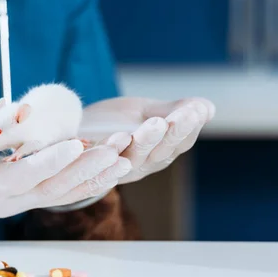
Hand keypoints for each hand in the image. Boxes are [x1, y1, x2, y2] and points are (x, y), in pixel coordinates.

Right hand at [0, 126, 130, 233]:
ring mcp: (17, 200)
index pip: (21, 177)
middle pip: (52, 187)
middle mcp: (5, 201)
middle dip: (85, 167)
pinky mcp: (23, 193)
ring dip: (93, 175)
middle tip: (117, 149)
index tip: (75, 142)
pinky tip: (108, 168)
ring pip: (62, 192)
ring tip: (125, 158)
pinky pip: (60, 190)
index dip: (49, 161)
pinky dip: (85, 180)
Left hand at [79, 97, 214, 183]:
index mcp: (158, 152)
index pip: (180, 141)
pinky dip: (112, 148)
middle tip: (186, 114)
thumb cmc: (112, 125)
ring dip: (147, 140)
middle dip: (175, 132)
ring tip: (158, 122)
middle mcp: (141, 165)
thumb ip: (172, 112)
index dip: (190, 126)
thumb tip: (207, 109)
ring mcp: (116, 168)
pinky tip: (121, 135)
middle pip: (162, 151)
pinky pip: (102, 160)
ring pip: (135, 156)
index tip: (197, 109)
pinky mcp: (90, 165)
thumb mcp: (144, 113)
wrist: (70, 137)